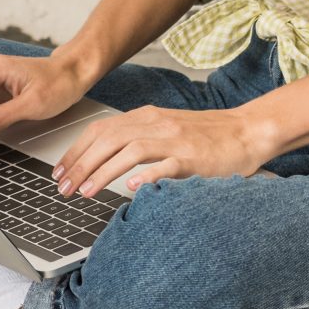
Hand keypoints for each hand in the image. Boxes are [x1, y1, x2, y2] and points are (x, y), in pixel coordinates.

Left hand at [53, 105, 269, 197]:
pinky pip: (165, 165)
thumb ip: (137, 140)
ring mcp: (175, 140)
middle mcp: (156, 124)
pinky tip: (128, 188)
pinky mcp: (193, 158)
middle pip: (108, 139)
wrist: (248, 131)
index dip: (75, 151)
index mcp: (147, 117)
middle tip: (63, 188)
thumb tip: (103, 159)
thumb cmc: (206, 137)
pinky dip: (145, 175)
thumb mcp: (165, 131)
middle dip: (80, 164)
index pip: (100, 130)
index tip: (59, 172)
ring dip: (102, 171)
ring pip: (130, 150)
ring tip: (85, 191)